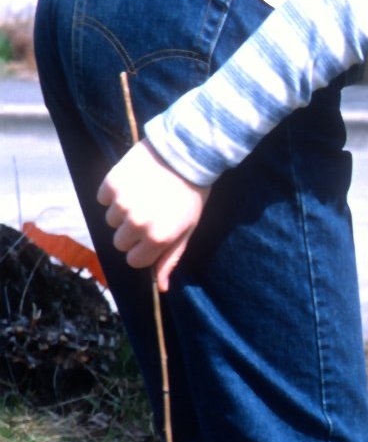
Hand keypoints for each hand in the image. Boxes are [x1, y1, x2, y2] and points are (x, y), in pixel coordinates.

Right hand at [97, 140, 209, 291]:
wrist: (185, 153)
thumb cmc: (191, 195)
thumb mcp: (187, 230)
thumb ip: (170, 258)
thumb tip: (160, 287)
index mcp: (157, 239)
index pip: (134, 260)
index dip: (143, 250)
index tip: (152, 237)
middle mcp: (137, 224)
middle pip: (120, 242)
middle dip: (131, 233)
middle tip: (148, 214)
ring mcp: (122, 203)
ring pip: (110, 220)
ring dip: (122, 212)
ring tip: (141, 197)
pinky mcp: (112, 183)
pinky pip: (103, 198)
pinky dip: (113, 194)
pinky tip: (131, 185)